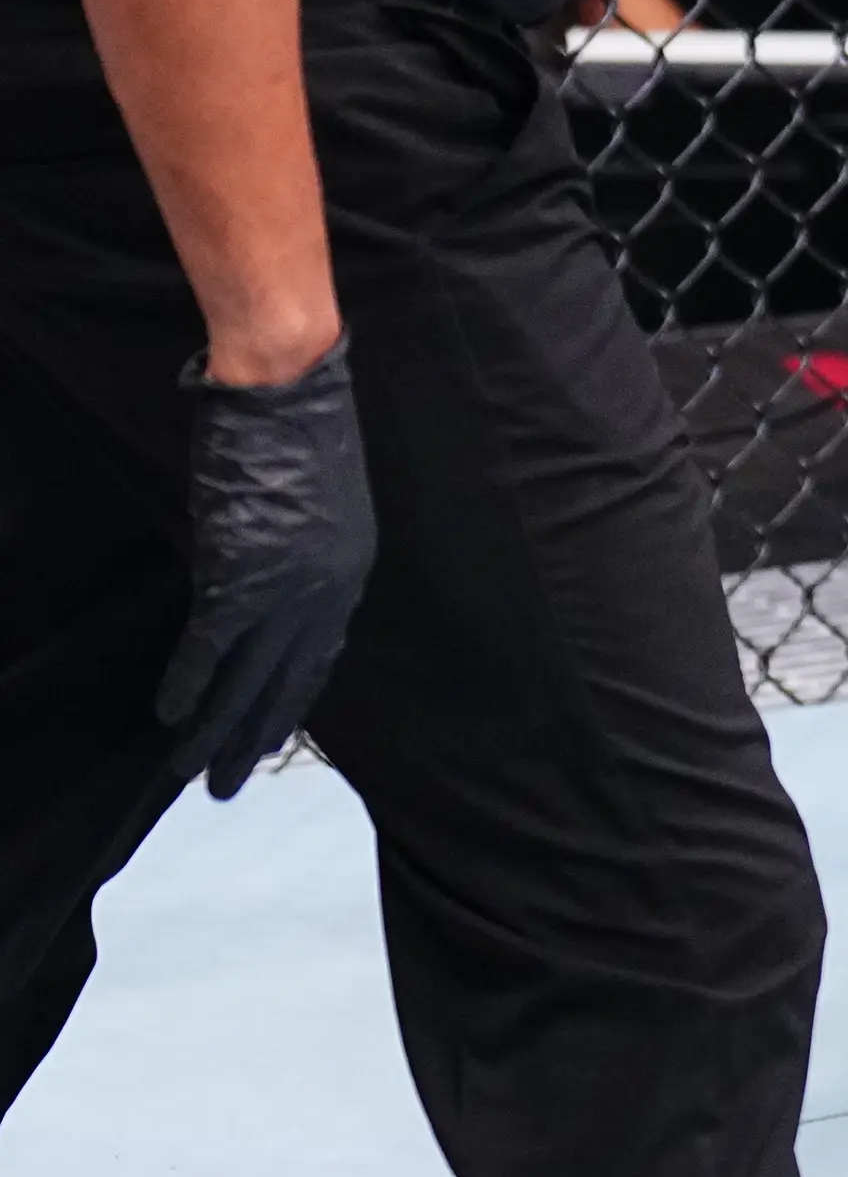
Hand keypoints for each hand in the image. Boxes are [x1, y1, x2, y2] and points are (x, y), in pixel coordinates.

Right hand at [163, 337, 376, 796]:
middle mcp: (326, 589)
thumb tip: (262, 570)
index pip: (320, 655)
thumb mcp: (310, 502)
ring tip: (194, 773)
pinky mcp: (243, 575)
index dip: (293, 698)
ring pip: (249, 677)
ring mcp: (286, 586)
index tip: (272, 735)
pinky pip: (213, 646)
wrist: (288, 392)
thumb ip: (293, 546)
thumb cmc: (296, 429)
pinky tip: (171, 716)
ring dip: (218, 731)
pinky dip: (191, 684)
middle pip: (288, 681)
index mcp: (348, 571)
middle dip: (256, 736)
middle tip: (228, 784)